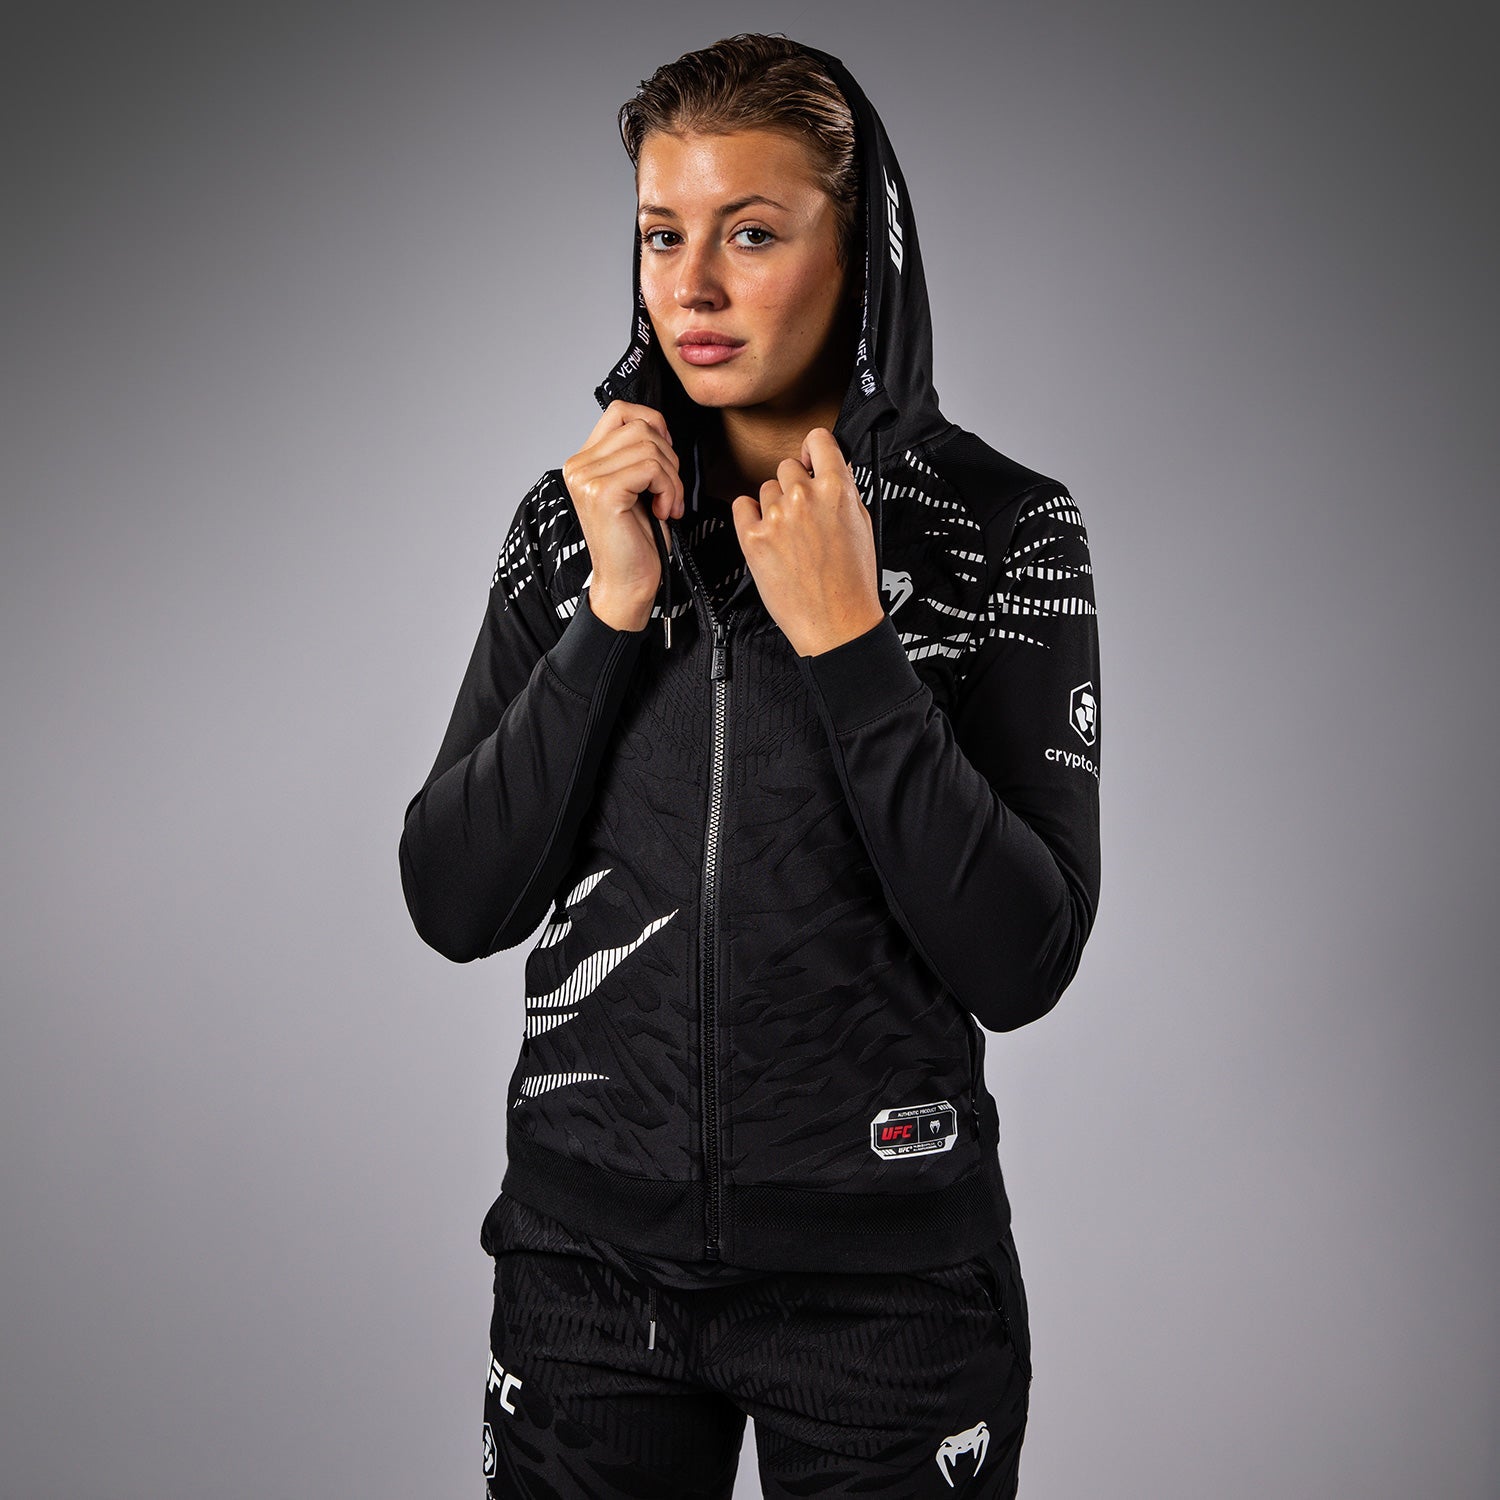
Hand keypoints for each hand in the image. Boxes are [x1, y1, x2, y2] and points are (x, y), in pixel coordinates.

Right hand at [561, 400, 684, 628]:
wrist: (628, 584)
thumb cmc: (637, 540)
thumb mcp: (637, 486)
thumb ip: (637, 453)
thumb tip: (658, 425)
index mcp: (584, 461)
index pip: (621, 411)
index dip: (654, 424)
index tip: (666, 458)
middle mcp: (578, 466)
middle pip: (640, 426)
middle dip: (669, 459)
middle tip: (670, 493)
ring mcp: (587, 478)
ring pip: (650, 446)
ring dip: (672, 478)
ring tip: (668, 505)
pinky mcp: (603, 493)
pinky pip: (652, 468)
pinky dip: (669, 489)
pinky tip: (664, 512)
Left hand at [731, 428, 885, 656]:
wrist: (836, 623)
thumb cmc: (852, 582)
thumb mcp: (863, 525)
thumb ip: (844, 490)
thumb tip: (832, 468)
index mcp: (836, 489)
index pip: (817, 439)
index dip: (813, 449)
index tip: (811, 458)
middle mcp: (804, 497)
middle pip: (787, 467)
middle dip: (794, 486)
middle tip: (804, 516)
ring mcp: (776, 516)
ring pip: (766, 490)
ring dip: (775, 506)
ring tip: (791, 538)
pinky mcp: (753, 537)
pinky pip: (742, 506)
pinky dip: (751, 517)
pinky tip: (768, 536)